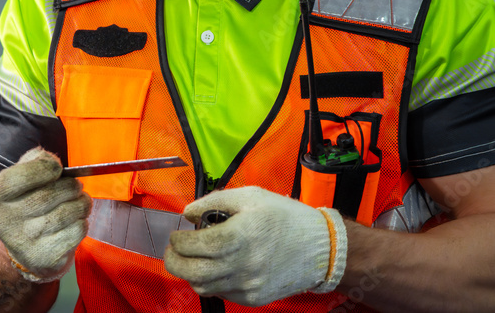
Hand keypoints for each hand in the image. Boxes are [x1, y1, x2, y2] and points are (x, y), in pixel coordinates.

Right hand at [0, 147, 91, 282]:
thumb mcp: (20, 178)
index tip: (57, 169)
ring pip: (68, 212)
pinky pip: (77, 230)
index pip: (22, 177)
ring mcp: (25, 242)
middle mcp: (6, 221)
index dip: (46, 167)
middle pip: (50, 194)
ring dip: (82, 202)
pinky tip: (74, 221)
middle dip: (71, 186)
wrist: (25, 249)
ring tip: (79, 201)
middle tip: (75, 186)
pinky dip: (82, 221)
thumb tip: (50, 160)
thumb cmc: (26, 204)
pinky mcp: (45, 258)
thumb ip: (33, 160)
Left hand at [163, 186, 346, 305]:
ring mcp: (247, 285)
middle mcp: (242, 265)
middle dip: (174, 260)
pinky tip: (215, 267)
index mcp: (240, 236)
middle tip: (174, 250)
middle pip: (192, 271)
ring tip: (193, 258)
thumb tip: (187, 214)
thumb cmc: (285, 217)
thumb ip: (214, 201)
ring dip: (190, 272)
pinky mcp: (253, 299)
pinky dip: (210, 281)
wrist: (321, 248)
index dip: (178, 241)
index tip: (176, 235)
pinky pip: (220, 293)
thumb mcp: (250, 196)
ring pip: (202, 286)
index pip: (194, 244)